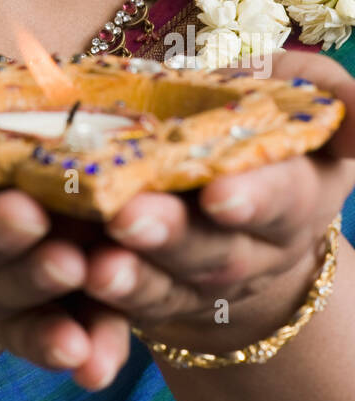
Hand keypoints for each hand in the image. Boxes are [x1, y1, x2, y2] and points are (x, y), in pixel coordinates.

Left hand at [77, 50, 354, 353]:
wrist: (235, 198)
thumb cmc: (264, 124)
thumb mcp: (300, 96)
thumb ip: (330, 93)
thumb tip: (354, 119)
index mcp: (300, 195)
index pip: (283, 199)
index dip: (255, 198)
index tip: (220, 192)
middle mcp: (255, 250)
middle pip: (218, 253)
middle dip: (175, 237)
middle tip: (130, 218)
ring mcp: (203, 282)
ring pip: (170, 288)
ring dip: (133, 279)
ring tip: (96, 264)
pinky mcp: (154, 299)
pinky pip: (130, 307)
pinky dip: (102, 301)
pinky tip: (74, 278)